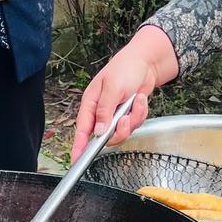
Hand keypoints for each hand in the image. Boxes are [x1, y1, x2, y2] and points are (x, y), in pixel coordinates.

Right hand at [71, 25, 178, 160]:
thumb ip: (105, 111)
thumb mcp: (112, 87)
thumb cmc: (125, 67)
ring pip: (121, 133)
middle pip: (105, 137)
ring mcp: (114, 116)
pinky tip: (140, 99)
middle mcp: (101, 113)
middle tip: (125, 120)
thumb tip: (98, 131)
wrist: (146, 61)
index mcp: (90, 104)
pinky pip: (133, 125)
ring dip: (133, 119)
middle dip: (119, 131)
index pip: (82, 130)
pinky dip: (140, 114)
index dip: (78, 146)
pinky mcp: (127, 116)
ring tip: (136, 101)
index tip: (76, 160)